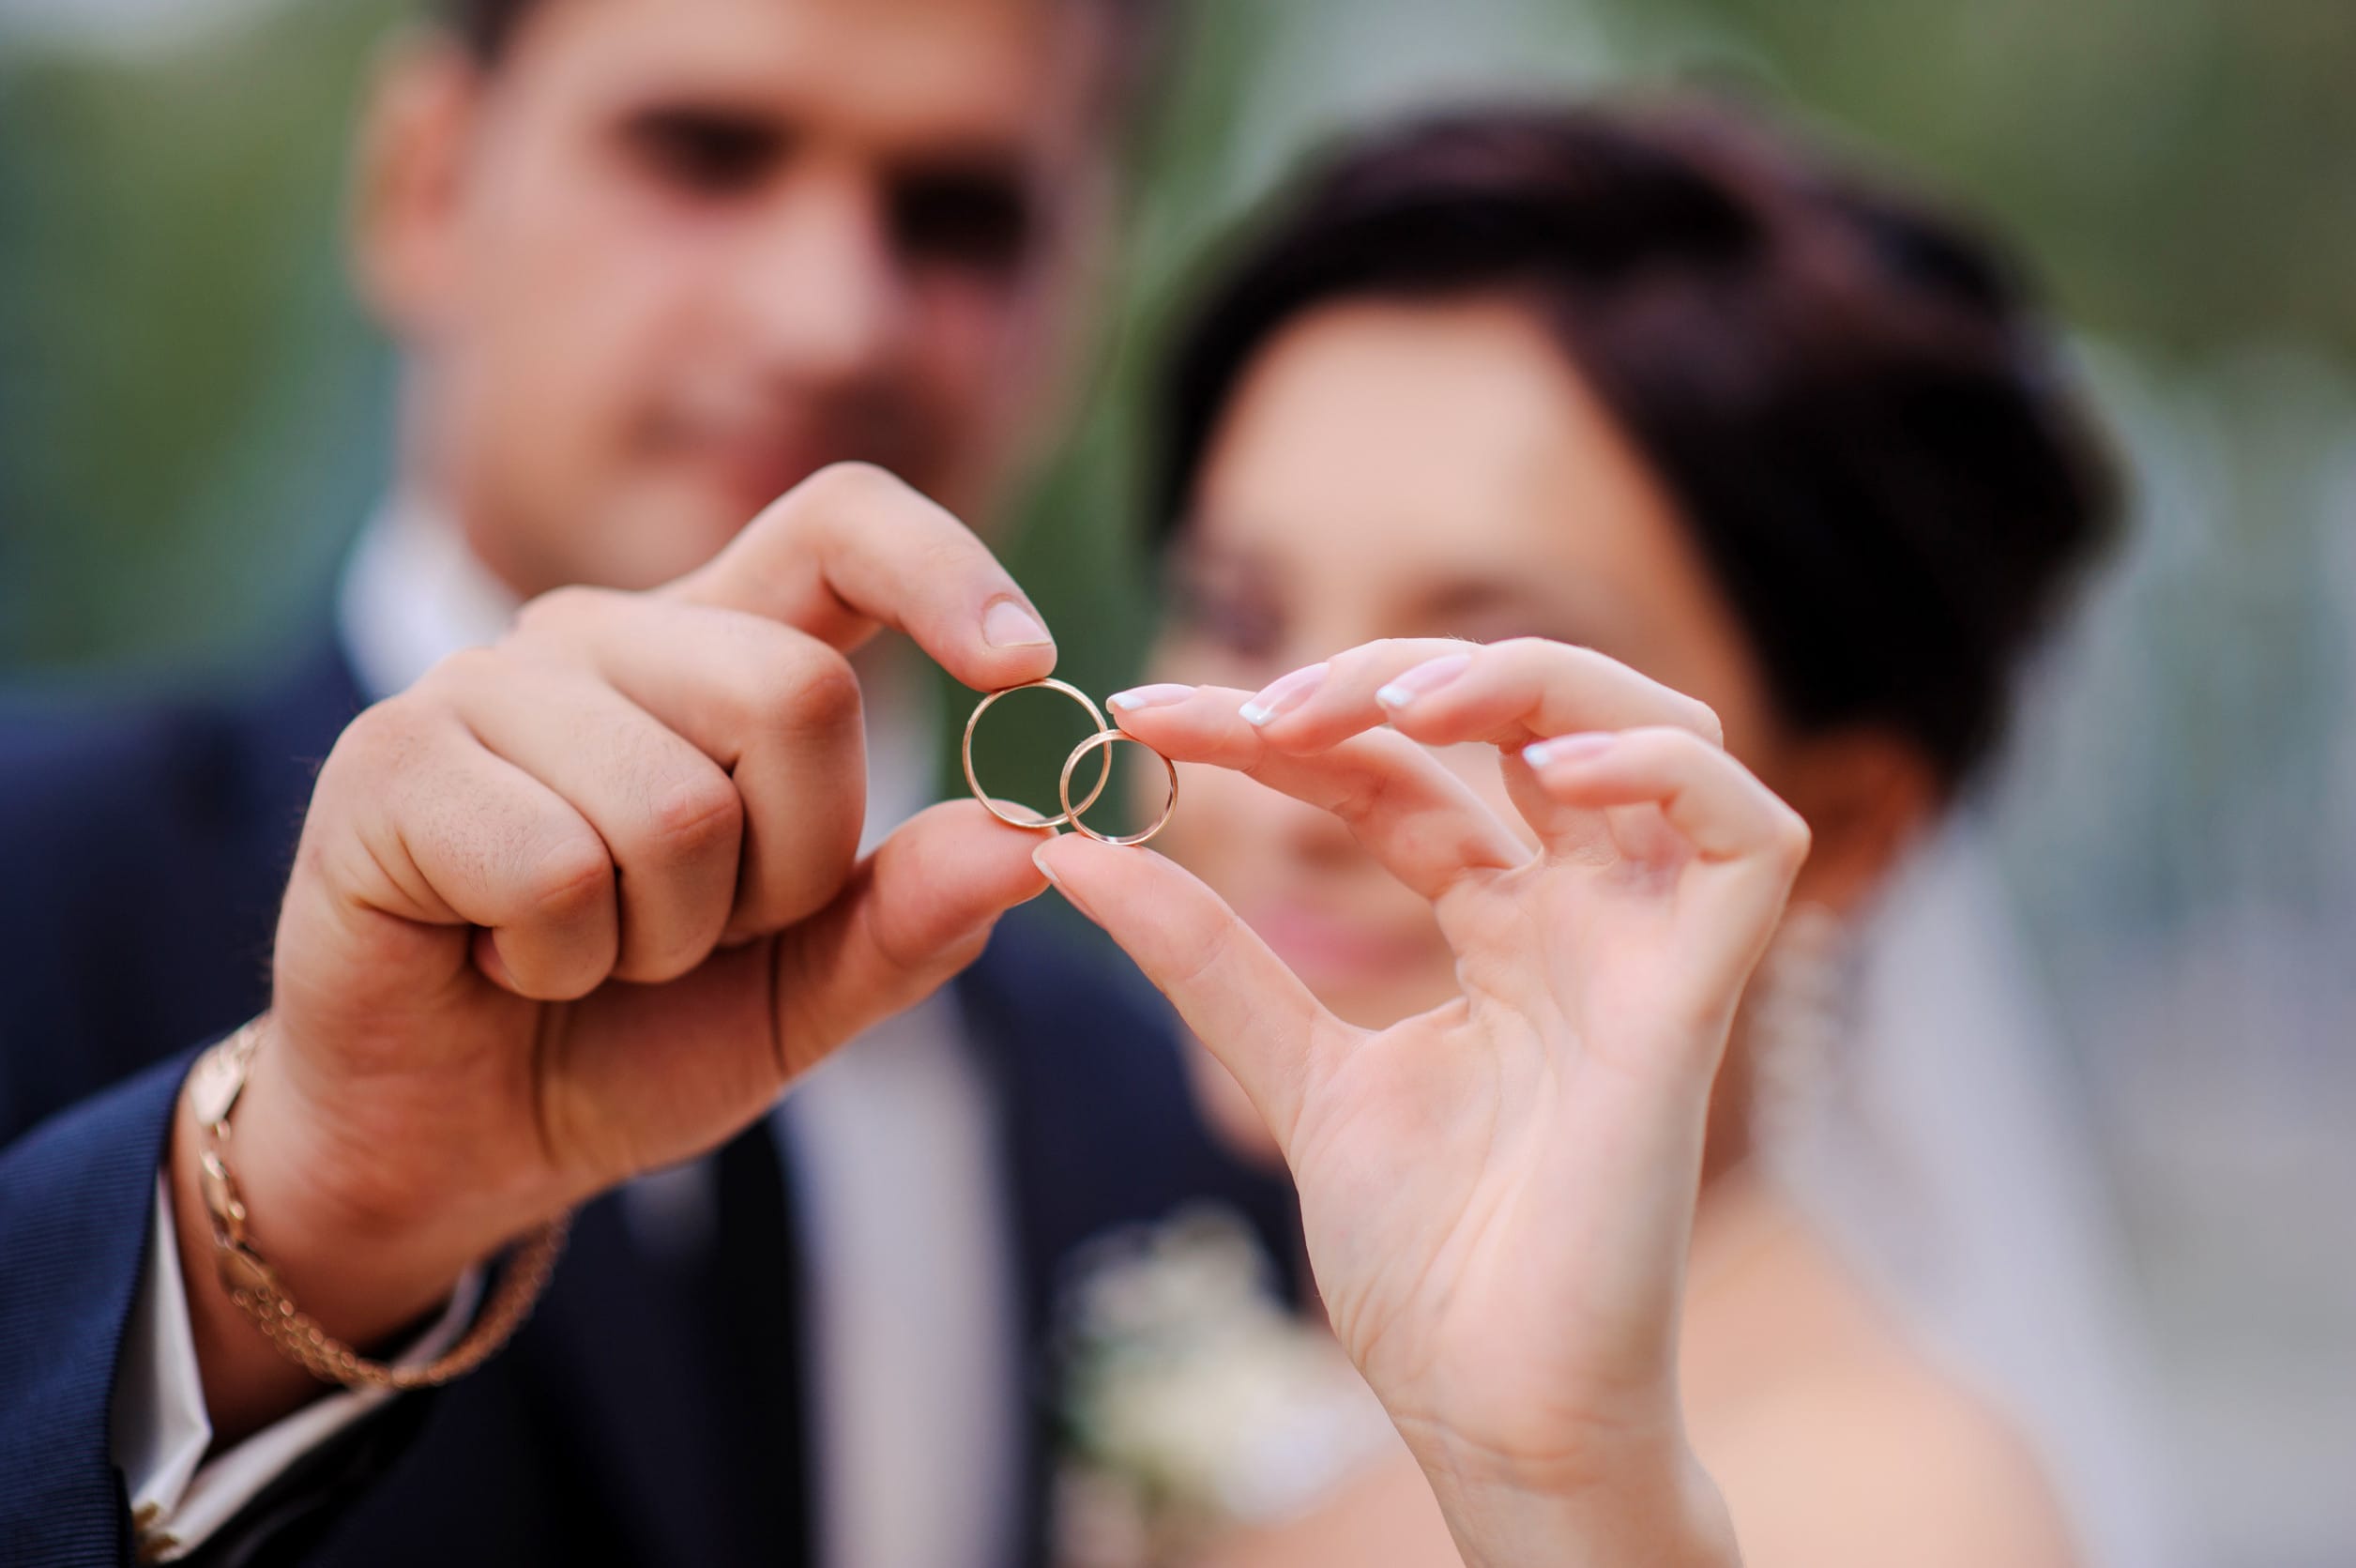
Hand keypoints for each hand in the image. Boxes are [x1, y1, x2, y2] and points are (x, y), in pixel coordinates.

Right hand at [175, 465, 1057, 1437]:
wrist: (450, 1140)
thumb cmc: (627, 1039)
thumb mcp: (804, 993)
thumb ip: (912, 915)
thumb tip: (1033, 837)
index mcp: (719, 655)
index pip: (841, 524)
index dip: (944, 569)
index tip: (1028, 666)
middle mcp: (603, 636)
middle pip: (798, 692)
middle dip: (791, 868)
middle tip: (702, 935)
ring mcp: (485, 683)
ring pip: (679, 803)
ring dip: (664, 937)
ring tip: (590, 954)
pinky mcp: (389, 760)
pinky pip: (559, 868)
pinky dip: (562, 960)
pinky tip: (506, 961)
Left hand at [1036, 638, 1808, 1567]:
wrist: (1493, 1416)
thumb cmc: (1426, 1269)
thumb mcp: (1289, 1077)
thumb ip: (1205, 961)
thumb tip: (1067, 851)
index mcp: (1503, 930)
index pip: (1399, 772)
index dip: (1283, 727)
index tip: (1146, 716)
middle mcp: (1585, 920)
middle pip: (1526, 718)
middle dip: (1394, 680)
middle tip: (1259, 709)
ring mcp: (1648, 952)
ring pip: (1657, 731)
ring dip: (1526, 684)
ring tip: (1390, 706)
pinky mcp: (1700, 1002)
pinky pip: (1747, 835)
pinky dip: (1659, 768)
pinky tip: (1539, 767)